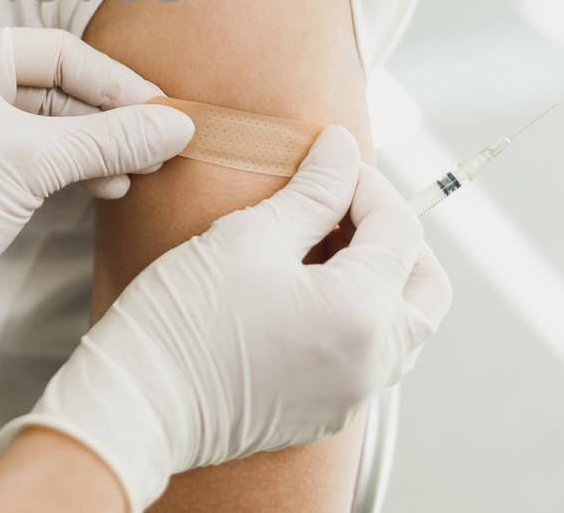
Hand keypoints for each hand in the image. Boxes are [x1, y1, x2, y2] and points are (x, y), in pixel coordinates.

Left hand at [0, 28, 195, 425]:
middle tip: (159, 147)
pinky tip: (108, 184)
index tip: (165, 115)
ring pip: (49, 122)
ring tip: (138, 172)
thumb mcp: (32, 163)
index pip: (59, 52)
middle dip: (109, 119)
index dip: (117, 84)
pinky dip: (69, 166)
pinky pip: (33, 152)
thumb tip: (178, 125)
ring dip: (95, 146)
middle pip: (57, 86)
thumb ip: (108, 139)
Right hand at [0, 126, 452, 511]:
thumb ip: (312, 191)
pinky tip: (306, 293)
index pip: (400, 229)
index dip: (367, 184)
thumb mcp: (250, 236)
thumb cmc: (184, 321)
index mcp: (362, 312)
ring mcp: (352, 395)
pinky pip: (371, 359)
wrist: (138, 404)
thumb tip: (343, 149)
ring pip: (404, 327)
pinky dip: (359, 318)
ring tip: (325, 247)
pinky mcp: (325, 414)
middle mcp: (373, 361)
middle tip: (343, 206)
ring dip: (382, 279)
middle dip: (395, 236)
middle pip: (425, 284)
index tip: (327, 165)